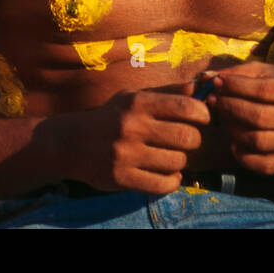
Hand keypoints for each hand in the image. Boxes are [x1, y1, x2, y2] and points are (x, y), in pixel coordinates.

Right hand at [63, 83, 210, 193]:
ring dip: (181, 161)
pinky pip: (162, 184)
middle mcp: (132, 127)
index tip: (202, 119)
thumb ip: (168, 92)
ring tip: (173, 156)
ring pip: (177, 161)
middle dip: (195, 140)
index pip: (186, 107)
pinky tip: (168, 174)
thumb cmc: (112, 117)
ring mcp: (125, 154)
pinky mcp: (121, 178)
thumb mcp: (134, 98)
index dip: (203, 114)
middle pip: (187, 137)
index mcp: (138, 103)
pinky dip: (172, 181)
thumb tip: (199, 87)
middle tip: (188, 140)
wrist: (71, 143)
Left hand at [200, 62, 273, 175]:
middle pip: (258, 117)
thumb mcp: (266, 74)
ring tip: (225, 120)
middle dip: (230, 107)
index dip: (236, 86)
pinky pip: (261, 164)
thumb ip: (238, 74)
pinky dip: (242, 155)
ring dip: (233, 130)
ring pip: (257, 141)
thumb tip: (206, 77)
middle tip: (214, 101)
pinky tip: (235, 142)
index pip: (263, 90)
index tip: (217, 83)